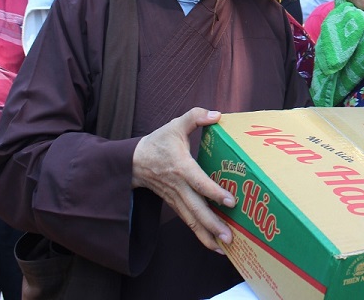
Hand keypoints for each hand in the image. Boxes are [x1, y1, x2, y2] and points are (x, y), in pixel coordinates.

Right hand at [132, 108, 234, 251]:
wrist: (133, 161)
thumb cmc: (158, 142)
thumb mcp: (175, 124)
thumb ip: (196, 116)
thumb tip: (218, 115)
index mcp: (181, 167)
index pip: (199, 182)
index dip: (214, 192)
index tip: (230, 201)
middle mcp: (178, 187)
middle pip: (196, 209)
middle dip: (213, 225)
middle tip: (230, 237)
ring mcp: (175, 198)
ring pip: (191, 220)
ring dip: (207, 235)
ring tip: (226, 248)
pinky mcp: (174, 204)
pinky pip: (188, 221)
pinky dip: (200, 234)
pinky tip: (214, 244)